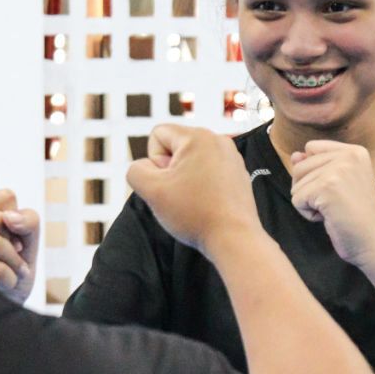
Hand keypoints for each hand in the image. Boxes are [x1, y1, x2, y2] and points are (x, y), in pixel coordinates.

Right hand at [0, 189, 39, 303]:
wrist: (5, 310)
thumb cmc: (14, 274)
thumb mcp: (29, 242)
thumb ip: (28, 221)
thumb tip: (9, 218)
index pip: (7, 196)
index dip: (19, 220)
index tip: (16, 241)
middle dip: (15, 246)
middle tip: (14, 262)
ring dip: (13, 265)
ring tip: (8, 275)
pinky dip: (8, 280)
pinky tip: (0, 288)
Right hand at [126, 124, 262, 255]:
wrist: (234, 239)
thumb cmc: (195, 214)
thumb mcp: (151, 191)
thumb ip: (136, 171)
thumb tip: (145, 166)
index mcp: (198, 136)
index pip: (158, 134)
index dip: (154, 161)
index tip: (168, 182)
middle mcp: (218, 140)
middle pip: (175, 147)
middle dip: (170, 171)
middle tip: (180, 194)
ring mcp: (231, 157)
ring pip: (190, 162)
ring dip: (184, 180)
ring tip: (194, 201)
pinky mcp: (238, 174)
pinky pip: (208, 173)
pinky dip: (202, 187)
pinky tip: (207, 205)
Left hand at [289, 141, 374, 267]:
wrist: (374, 242)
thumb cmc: (356, 217)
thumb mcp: (339, 183)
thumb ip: (316, 165)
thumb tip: (294, 155)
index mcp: (355, 151)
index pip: (311, 148)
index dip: (314, 172)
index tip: (337, 189)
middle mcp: (348, 155)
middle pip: (300, 167)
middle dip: (309, 190)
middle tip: (337, 203)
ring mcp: (337, 170)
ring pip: (296, 185)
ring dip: (310, 204)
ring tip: (335, 210)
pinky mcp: (326, 188)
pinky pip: (296, 200)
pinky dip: (308, 214)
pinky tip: (330, 217)